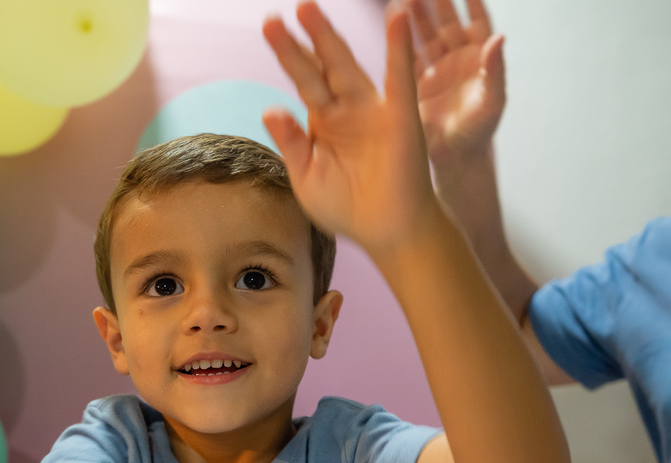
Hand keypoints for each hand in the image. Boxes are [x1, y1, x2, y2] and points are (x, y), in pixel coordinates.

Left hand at [262, 1, 439, 259]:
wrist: (387, 231)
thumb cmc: (347, 207)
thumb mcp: (306, 177)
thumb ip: (290, 142)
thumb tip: (270, 108)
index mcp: (323, 120)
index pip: (302, 78)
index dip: (288, 52)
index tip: (271, 25)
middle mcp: (346, 108)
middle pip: (320, 65)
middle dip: (304, 38)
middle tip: (282, 12)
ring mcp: (373, 109)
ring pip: (348, 66)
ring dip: (330, 38)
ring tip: (309, 7)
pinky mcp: (400, 116)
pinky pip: (400, 76)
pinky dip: (400, 46)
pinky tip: (398, 15)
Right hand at [407, 0, 504, 164]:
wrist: (454, 159)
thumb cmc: (479, 133)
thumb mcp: (492, 102)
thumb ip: (496, 70)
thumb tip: (500, 37)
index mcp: (480, 60)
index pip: (479, 22)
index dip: (473, 3)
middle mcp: (459, 60)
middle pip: (449, 22)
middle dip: (440, 2)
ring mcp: (438, 70)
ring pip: (427, 34)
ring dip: (418, 15)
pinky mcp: (418, 83)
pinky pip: (409, 55)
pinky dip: (402, 40)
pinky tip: (393, 24)